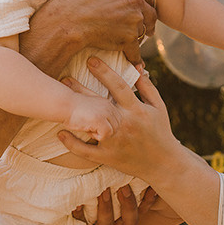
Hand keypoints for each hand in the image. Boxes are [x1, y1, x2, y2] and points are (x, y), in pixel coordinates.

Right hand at [52, 0, 156, 64]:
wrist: (65, 20)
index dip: (143, 1)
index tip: (138, 7)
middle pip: (150, 12)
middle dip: (145, 19)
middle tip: (140, 26)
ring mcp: (134, 19)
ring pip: (144, 30)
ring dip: (139, 35)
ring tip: (133, 40)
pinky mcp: (128, 38)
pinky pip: (136, 51)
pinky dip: (134, 57)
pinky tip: (132, 60)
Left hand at [60, 58, 222, 224]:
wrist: (163, 164)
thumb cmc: (160, 132)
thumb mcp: (158, 107)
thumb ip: (146, 87)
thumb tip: (136, 67)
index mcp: (136, 110)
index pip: (118, 86)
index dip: (104, 72)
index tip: (91, 60)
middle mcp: (124, 124)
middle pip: (98, 103)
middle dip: (81, 89)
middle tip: (65, 78)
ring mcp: (114, 142)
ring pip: (89, 126)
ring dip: (73, 114)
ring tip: (60, 101)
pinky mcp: (108, 157)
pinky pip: (86, 151)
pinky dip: (72, 143)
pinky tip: (60, 133)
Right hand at [66, 93, 120, 140]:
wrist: (63, 104)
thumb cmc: (71, 107)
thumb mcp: (88, 107)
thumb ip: (97, 110)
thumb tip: (103, 123)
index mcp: (107, 103)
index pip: (117, 120)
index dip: (106, 126)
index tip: (93, 123)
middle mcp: (108, 106)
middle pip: (116, 127)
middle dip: (105, 130)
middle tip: (90, 127)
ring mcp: (105, 112)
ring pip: (112, 131)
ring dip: (100, 133)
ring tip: (88, 127)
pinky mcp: (100, 119)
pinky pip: (105, 134)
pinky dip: (96, 136)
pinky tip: (87, 129)